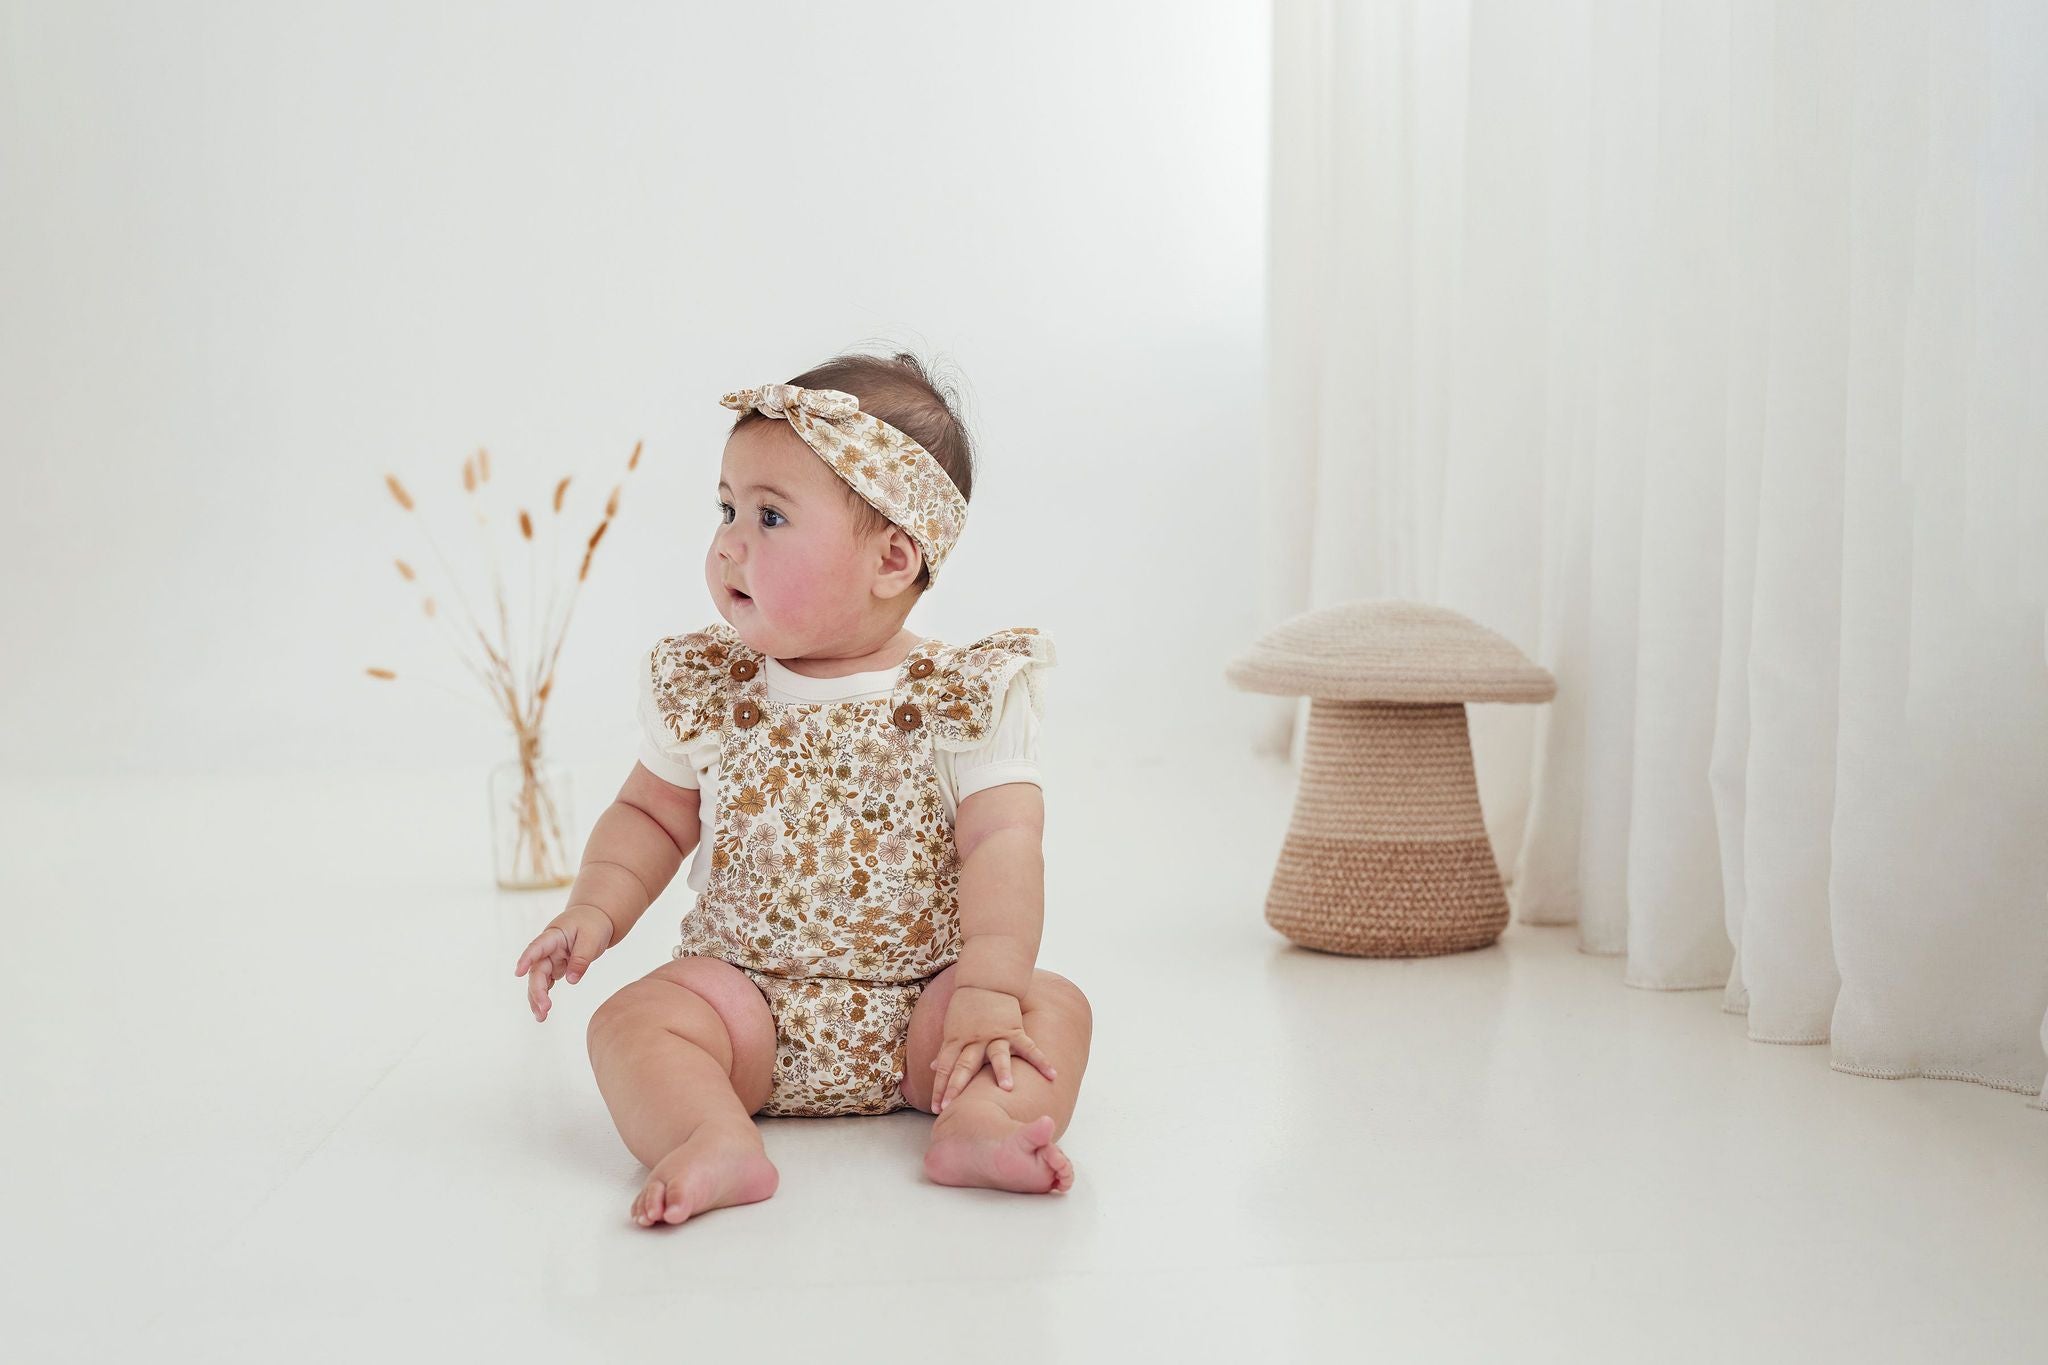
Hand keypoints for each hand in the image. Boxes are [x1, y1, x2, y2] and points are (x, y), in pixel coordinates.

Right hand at [513, 904, 615, 1021]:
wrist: (595, 918)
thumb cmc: (592, 924)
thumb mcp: (592, 939)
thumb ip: (581, 958)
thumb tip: (571, 980)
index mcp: (554, 935)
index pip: (537, 946)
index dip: (527, 958)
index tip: (519, 972)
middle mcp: (547, 948)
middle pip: (537, 970)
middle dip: (538, 990)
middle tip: (544, 1009)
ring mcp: (550, 958)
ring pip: (539, 980)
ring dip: (538, 998)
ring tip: (541, 1017)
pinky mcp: (555, 967)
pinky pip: (546, 983)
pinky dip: (544, 996)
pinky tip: (542, 1012)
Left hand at [930, 985, 1057, 1112]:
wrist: (986, 981)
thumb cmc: (966, 1007)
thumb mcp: (952, 1028)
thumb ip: (946, 1049)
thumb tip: (933, 1067)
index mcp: (956, 1040)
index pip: (946, 1067)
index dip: (940, 1087)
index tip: (937, 1108)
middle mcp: (974, 1039)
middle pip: (965, 1064)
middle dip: (958, 1085)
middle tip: (952, 1106)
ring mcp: (996, 1035)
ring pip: (998, 1055)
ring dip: (1002, 1071)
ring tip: (1008, 1088)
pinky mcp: (1015, 1030)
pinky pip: (1029, 1048)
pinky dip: (1041, 1061)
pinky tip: (1052, 1076)